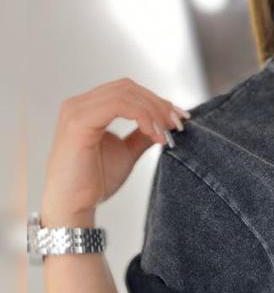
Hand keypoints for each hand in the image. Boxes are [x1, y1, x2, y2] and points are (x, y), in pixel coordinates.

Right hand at [41, 78, 190, 220]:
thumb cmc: (94, 181)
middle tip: (177, 124)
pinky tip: (153, 134)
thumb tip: (164, 123)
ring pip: (124, 93)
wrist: (74, 204)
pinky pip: (117, 106)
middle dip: (158, 104)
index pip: (127, 90)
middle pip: (127, 87)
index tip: (180, 118)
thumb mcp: (127, 152)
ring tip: (166, 133)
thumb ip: (142, 134)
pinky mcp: (78, 122)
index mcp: (89, 108)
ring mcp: (77, 110)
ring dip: (153, 111)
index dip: (156, 100)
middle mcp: (80, 104)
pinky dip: (141, 116)